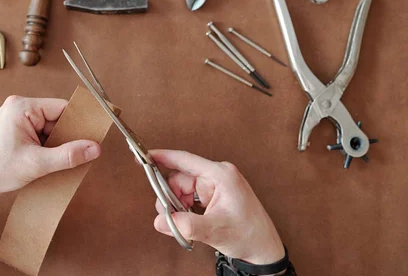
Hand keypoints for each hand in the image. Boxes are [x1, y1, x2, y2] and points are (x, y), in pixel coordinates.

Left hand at [0, 96, 101, 202]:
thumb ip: (68, 155)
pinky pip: (40, 135)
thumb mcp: (37, 163)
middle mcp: (18, 108)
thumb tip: (94, 148)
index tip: (95, 132)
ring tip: (60, 161)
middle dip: (67, 137)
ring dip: (57, 145)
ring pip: (49, 129)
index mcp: (22, 107)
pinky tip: (51, 162)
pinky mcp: (15, 131)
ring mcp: (16, 119)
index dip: (79, 121)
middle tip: (81, 153)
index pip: (61, 108)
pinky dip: (48, 148)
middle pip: (56, 118)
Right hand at [150, 150, 283, 265]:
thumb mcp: (215, 230)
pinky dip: (184, 210)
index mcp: (221, 175)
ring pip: (182, 190)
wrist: (263, 249)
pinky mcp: (213, 196)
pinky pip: (189, 197)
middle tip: (168, 214)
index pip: (185, 160)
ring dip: (177, 206)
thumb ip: (185, 225)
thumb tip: (161, 220)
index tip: (143, 156)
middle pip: (179, 179)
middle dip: (170, 197)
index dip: (162, 157)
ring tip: (182, 223)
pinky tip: (188, 221)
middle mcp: (217, 176)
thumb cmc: (249, 235)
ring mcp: (215, 186)